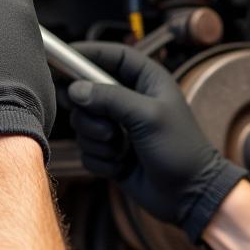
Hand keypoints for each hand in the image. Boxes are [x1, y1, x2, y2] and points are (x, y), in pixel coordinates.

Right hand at [67, 42, 245, 241]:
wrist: (188, 194)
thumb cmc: (180, 149)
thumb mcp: (148, 117)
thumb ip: (110, 98)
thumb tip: (76, 89)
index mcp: (146, 80)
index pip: (111, 56)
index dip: (86, 55)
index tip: (60, 62)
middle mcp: (129, 100)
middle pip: (87, 92)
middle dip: (91, 115)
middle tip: (109, 129)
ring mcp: (118, 126)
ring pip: (82, 124)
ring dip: (99, 141)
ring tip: (123, 150)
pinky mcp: (110, 151)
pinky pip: (87, 150)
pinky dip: (102, 160)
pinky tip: (122, 165)